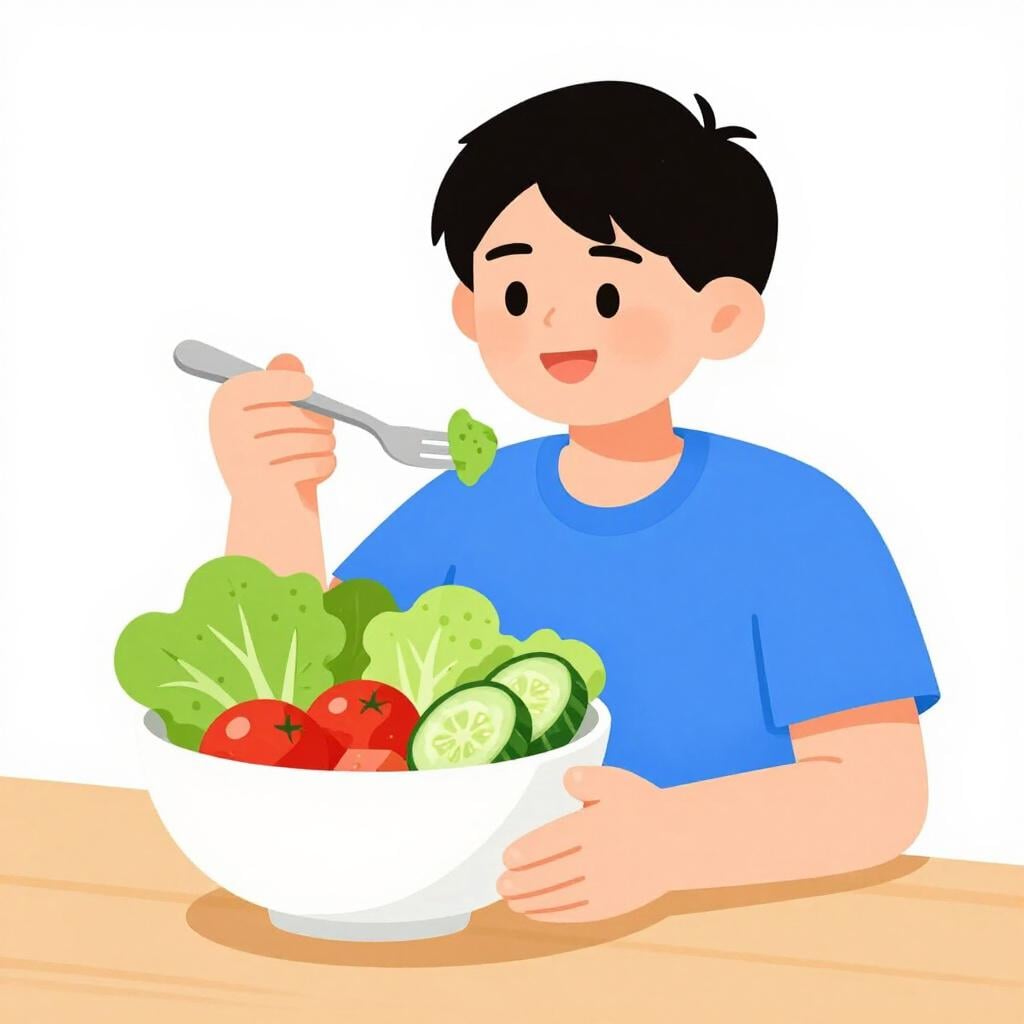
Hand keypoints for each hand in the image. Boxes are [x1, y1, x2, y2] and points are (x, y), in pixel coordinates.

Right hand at [210, 353, 336, 508]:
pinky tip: (325, 464)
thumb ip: (278, 384)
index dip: (282, 383)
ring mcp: (244, 461)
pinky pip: (308, 464)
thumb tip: (288, 359)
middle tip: (330, 428)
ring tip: (328, 446)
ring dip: (326, 443)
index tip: (309, 386)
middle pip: (287, 415)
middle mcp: (226, 433)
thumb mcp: (272, 415)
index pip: (250, 386)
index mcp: (222, 408)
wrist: (263, 507)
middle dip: (319, 420)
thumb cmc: (271, 453)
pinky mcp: (265, 486)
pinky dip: (325, 464)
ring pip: (302, 440)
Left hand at [497, 766, 670, 922]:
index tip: (508, 857)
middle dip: (523, 882)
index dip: (529, 851)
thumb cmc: (640, 807)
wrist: (676, 841)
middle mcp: (599, 860)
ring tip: (510, 900)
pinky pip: (576, 913)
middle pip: (553, 874)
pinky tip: (534, 912)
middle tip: (500, 885)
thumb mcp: (616, 784)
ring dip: (533, 901)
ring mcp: (606, 886)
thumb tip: (568, 777)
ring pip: (561, 897)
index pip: (555, 841)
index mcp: (595, 828)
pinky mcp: (611, 905)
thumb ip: (590, 780)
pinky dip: (552, 914)